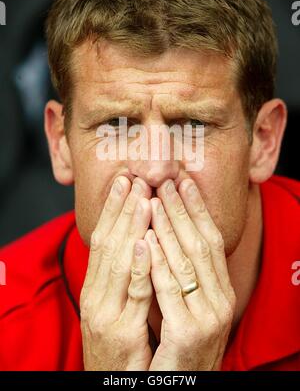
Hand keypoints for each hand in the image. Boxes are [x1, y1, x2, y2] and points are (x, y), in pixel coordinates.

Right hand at [80, 176, 153, 370]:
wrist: (114, 387)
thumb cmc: (121, 348)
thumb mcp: (117, 308)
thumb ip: (124, 278)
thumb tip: (139, 243)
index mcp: (95, 288)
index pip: (102, 240)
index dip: (114, 209)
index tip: (125, 182)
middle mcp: (95, 296)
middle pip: (107, 243)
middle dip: (122, 209)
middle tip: (134, 178)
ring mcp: (105, 313)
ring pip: (118, 262)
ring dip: (131, 227)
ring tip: (143, 197)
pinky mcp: (121, 331)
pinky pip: (132, 294)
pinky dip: (137, 266)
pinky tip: (142, 242)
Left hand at [146, 179, 235, 370]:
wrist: (179, 388)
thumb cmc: (180, 345)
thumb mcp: (189, 306)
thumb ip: (185, 276)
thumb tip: (169, 235)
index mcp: (221, 291)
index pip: (211, 240)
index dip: (198, 210)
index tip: (184, 182)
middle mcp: (220, 301)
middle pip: (200, 244)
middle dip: (182, 209)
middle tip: (167, 180)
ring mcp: (207, 317)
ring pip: (185, 261)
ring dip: (168, 226)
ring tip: (152, 198)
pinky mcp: (187, 332)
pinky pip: (169, 289)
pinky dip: (157, 262)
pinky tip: (146, 238)